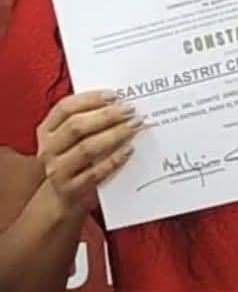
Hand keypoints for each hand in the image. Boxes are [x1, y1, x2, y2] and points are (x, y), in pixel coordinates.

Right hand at [35, 91, 142, 215]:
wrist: (62, 197)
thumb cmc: (76, 158)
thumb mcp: (75, 137)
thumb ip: (90, 118)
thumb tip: (121, 101)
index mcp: (48, 130)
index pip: (65, 108)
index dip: (90, 99)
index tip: (115, 95)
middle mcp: (48, 149)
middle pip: (76, 126)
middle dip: (107, 115)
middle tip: (130, 110)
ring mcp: (57, 171)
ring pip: (86, 148)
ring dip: (114, 134)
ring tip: (135, 126)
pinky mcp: (70, 190)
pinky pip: (94, 173)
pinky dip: (113, 160)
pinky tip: (129, 150)